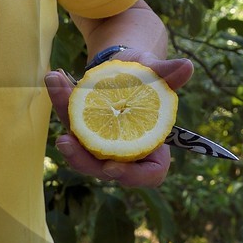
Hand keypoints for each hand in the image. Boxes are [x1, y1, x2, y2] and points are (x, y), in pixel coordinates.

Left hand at [45, 51, 193, 187]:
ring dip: (64, 116)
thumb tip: (187, 66)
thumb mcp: (158, 74)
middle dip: (80, 158)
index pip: (148, 175)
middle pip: (102, 167)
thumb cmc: (150, 77)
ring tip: (56, 88)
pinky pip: (69, 118)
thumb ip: (169, 76)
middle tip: (65, 141)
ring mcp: (99, 142)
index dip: (131, 176)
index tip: (112, 167)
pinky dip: (61, 97)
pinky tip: (55, 77)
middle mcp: (123, 153)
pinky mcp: (81, 127)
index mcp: (152, 150)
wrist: (130, 67)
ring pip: (79, 143)